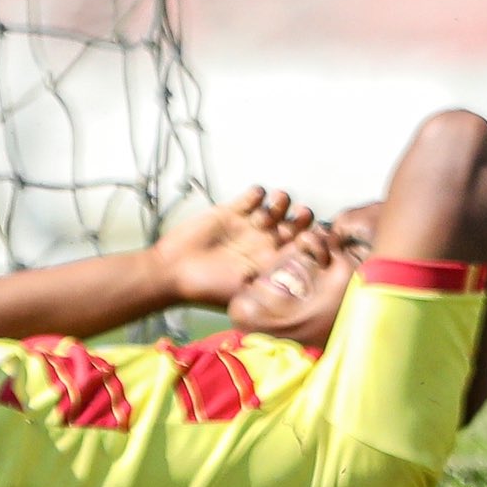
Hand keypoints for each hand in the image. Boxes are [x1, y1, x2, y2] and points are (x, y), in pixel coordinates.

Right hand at [154, 186, 316, 309]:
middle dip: (303, 218)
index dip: (313, 240)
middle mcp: (265, 244)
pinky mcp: (231, 211)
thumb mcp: (246, 292)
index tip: (311, 237)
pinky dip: (258, 194)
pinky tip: (253, 200)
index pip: (303, 248)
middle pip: (296, 224)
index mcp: (273, 264)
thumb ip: (270, 283)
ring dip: (281, 202)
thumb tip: (301, 284)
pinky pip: (253, 196)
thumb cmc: (207, 290)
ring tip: (275, 205)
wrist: (173, 272)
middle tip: (301, 215)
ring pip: (278, 206)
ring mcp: (248, 226)